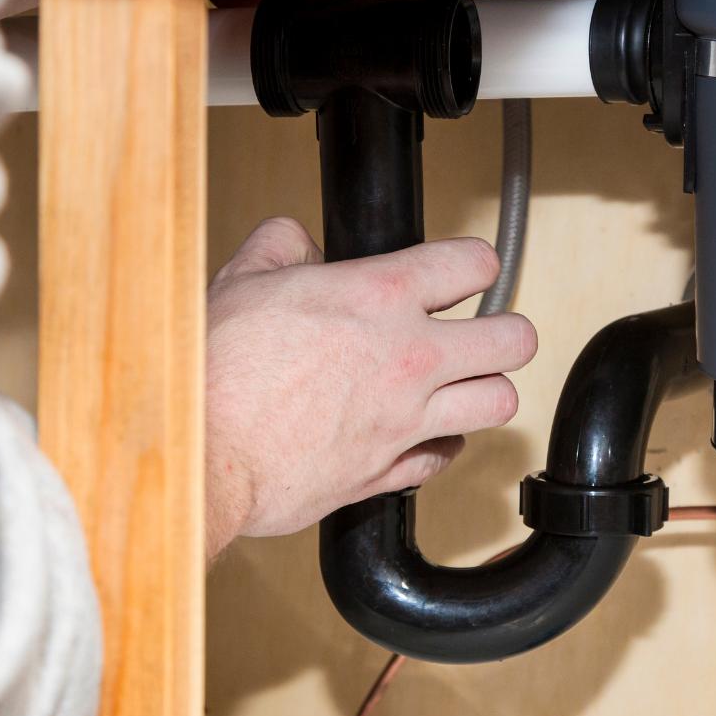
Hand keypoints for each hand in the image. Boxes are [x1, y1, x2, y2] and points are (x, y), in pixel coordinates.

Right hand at [204, 218, 536, 557]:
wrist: (202, 451)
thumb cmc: (215, 370)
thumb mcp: (243, 279)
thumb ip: (283, 248)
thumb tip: (298, 243)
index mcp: (379, 297)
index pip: (473, 263)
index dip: (474, 263)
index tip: (467, 271)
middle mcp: (409, 357)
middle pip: (513, 340)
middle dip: (505, 332)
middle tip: (484, 333)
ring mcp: (406, 419)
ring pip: (499, 403)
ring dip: (486, 391)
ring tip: (464, 385)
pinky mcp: (389, 472)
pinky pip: (445, 458)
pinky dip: (442, 445)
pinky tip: (423, 433)